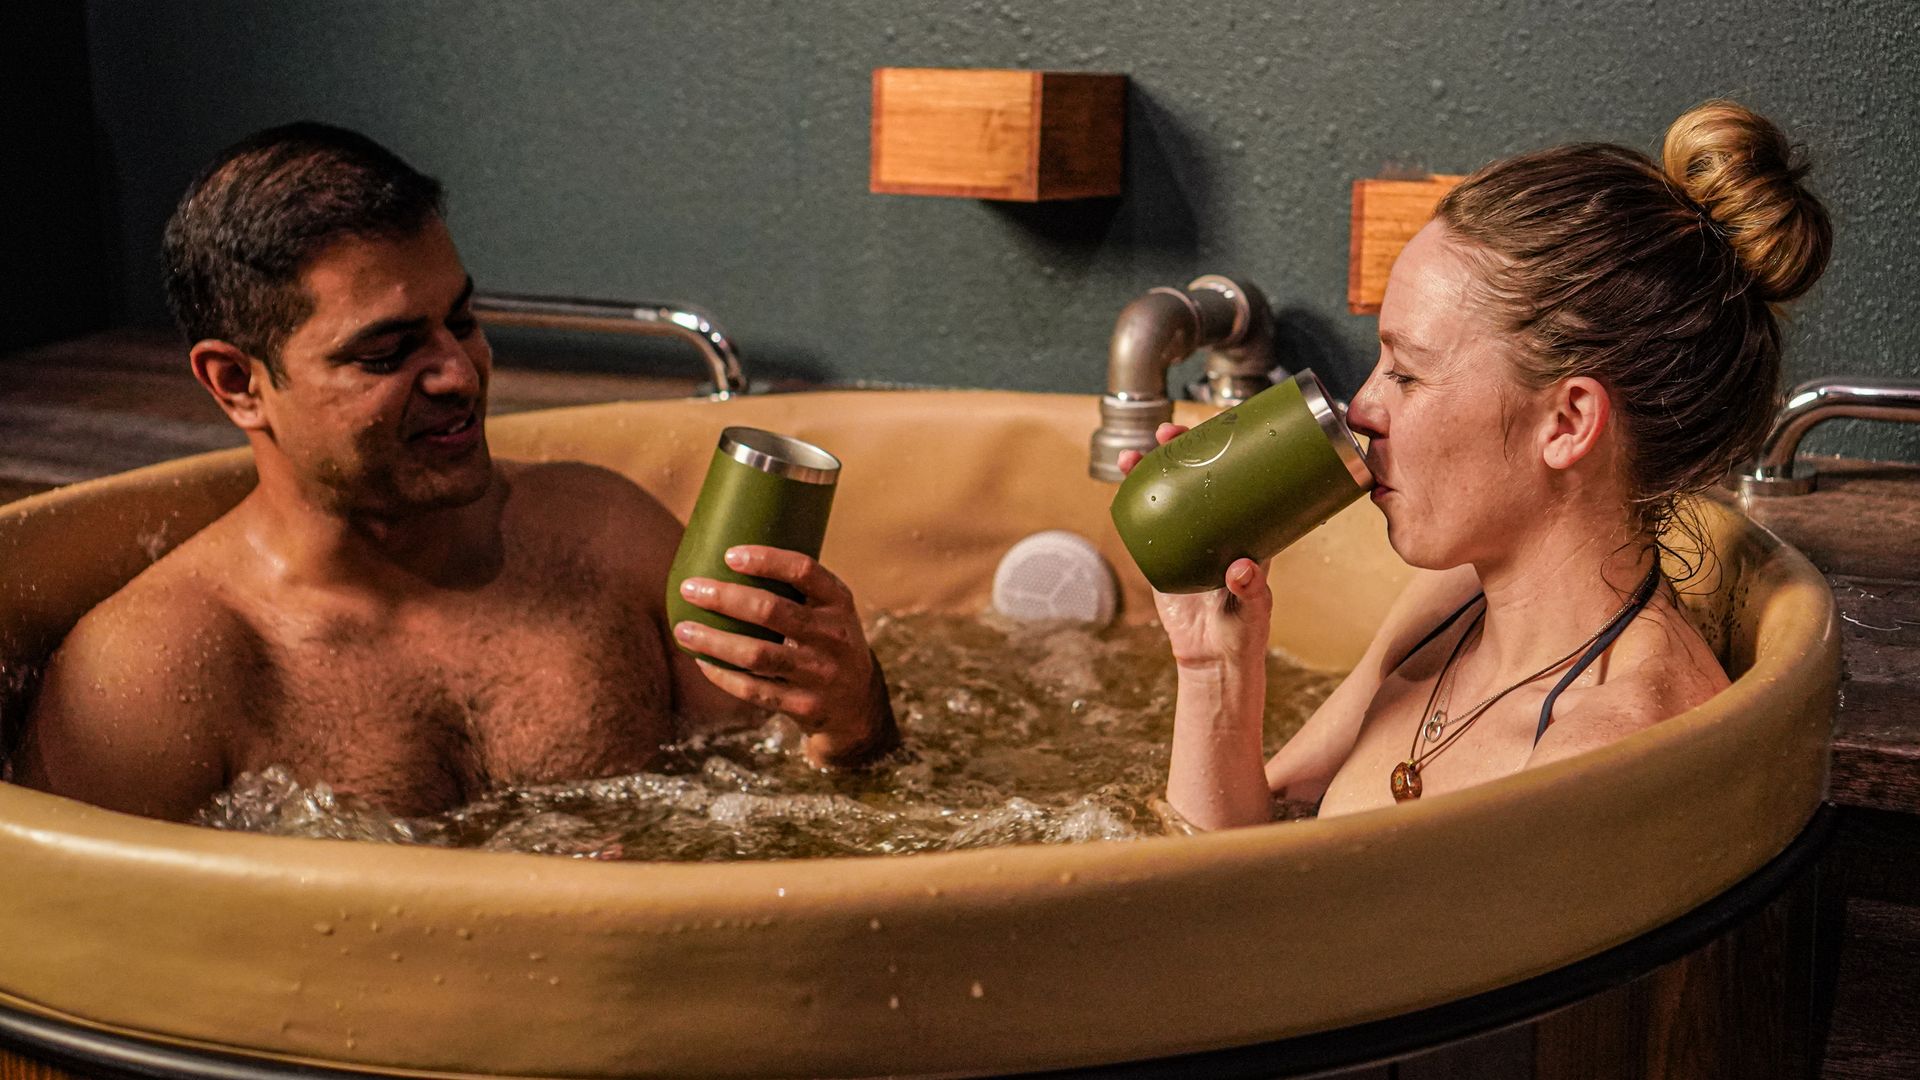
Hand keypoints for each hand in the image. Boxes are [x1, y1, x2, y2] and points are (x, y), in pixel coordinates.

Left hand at [674, 545, 895, 767]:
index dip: (766, 560)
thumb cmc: (827, 643)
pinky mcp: (804, 706)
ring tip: (682, 629)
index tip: (729, 555)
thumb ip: (794, 591)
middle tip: (690, 589)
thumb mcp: (829, 612)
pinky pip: (754, 690)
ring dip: (714, 641)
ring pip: (757, 655)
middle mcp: (833, 636)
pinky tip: (702, 661)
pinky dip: (723, 675)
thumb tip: (726, 560)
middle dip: (725, 598)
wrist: (858, 706)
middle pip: (772, 611)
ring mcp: (819, 674)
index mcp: (839, 602)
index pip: (804, 571)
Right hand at [1118, 424, 1272, 667]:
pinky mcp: (1162, 556)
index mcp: (1248, 528)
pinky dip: (1133, 504)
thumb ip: (1251, 588)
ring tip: (1131, 456)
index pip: (1238, 476)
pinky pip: (1147, 524)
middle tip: (1166, 433)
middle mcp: (1217, 526)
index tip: (1211, 429)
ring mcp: (1187, 538)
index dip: (1224, 448)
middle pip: (1197, 475)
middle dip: (1179, 449)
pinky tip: (1121, 487)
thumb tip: (1241, 567)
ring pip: (1166, 494)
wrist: (1211, 657)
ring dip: (1149, 470)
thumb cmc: (1244, 631)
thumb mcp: (1254, 609)